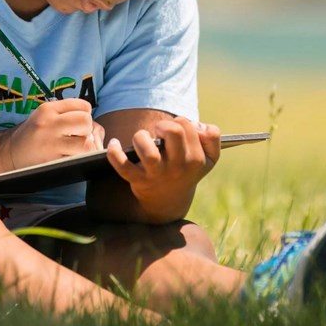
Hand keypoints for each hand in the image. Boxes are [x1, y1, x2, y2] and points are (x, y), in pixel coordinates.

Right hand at [8, 98, 104, 169]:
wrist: (8, 153)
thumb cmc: (33, 134)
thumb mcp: (47, 117)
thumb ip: (71, 117)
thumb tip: (97, 131)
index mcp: (48, 108)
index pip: (83, 105)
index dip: (86, 115)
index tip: (77, 123)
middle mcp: (49, 122)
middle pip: (86, 121)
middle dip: (88, 130)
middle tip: (79, 136)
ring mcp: (50, 142)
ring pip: (86, 143)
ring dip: (86, 147)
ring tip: (76, 148)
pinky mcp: (51, 160)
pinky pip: (77, 159)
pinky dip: (79, 158)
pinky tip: (70, 157)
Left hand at [106, 118, 220, 221]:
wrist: (168, 203)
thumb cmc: (186, 170)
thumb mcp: (207, 158)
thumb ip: (211, 138)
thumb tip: (199, 126)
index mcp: (197, 159)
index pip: (188, 126)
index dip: (179, 121)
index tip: (175, 130)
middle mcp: (179, 168)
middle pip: (174, 132)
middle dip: (163, 125)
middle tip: (159, 132)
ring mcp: (158, 176)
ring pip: (149, 152)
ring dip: (141, 138)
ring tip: (141, 139)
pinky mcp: (139, 182)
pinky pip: (124, 167)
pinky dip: (115, 154)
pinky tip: (114, 143)